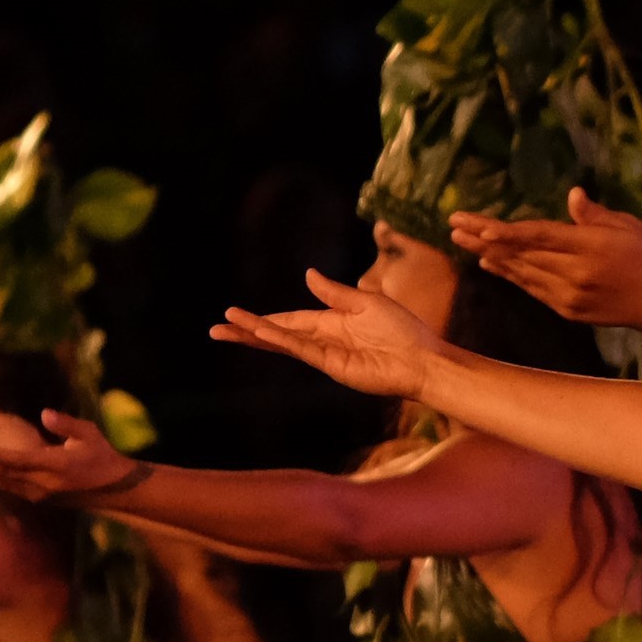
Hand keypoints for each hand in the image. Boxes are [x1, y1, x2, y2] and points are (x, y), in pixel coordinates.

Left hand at [0, 403, 135, 501]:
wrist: (113, 489)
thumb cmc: (101, 455)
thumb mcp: (90, 434)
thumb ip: (66, 425)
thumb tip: (45, 414)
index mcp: (57, 466)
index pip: (20, 460)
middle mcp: (44, 483)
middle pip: (3, 470)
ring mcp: (39, 493)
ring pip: (1, 481)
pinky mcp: (36, 497)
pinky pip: (7, 486)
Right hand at [214, 270, 441, 400]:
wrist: (425, 359)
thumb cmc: (404, 331)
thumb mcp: (367, 302)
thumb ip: (336, 292)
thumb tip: (307, 275)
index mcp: (333, 323)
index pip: (292, 321)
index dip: (266, 320)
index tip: (239, 316)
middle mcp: (325, 340)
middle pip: (279, 334)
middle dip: (248, 331)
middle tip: (217, 328)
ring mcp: (327, 355)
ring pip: (283, 343)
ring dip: (254, 335)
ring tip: (225, 330)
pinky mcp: (334, 365)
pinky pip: (302, 349)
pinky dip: (281, 340)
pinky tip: (260, 332)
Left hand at [451, 188, 641, 333]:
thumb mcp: (628, 227)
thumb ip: (594, 215)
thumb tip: (572, 195)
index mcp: (590, 247)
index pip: (539, 237)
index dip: (506, 233)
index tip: (478, 226)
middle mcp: (575, 273)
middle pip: (522, 254)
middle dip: (485, 240)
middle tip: (455, 227)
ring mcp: (569, 295)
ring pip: (522, 273)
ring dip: (491, 257)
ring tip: (463, 242)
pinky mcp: (568, 311)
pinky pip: (532, 289)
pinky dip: (510, 276)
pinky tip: (492, 264)